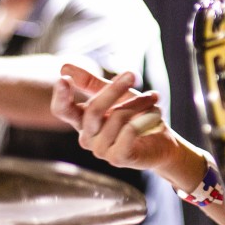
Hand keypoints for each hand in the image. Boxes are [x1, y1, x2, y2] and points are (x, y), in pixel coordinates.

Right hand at [51, 63, 179, 170]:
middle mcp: (87, 138)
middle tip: (133, 74)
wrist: (163, 141)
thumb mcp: (116, 95)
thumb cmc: (137, 116)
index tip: (64, 78)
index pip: (63, 110)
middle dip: (114, 89)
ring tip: (152, 101)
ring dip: (139, 103)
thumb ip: (91, 83)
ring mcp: (101, 150)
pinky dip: (145, 118)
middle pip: (93, 110)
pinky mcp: (118, 158)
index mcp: (82, 121)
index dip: (61, 96)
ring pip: (116, 118)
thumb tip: (63, 66)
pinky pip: (129, 131)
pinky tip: (155, 116)